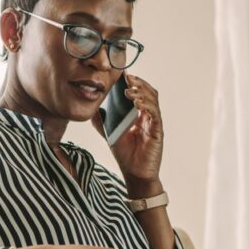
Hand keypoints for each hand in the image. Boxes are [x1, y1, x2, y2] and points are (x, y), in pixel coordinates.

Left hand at [91, 73, 163, 189]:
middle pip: (148, 92)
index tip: (122, 74)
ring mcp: (154, 123)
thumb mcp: (109, 134)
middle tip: (127, 77)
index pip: (138, 93)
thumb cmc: (125, 155)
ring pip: (153, 100)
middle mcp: (148, 116)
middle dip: (138, 83)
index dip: (133, 82)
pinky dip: (147, 106)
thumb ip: (102, 121)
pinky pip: (155, 114)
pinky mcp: (158, 131)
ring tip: (129, 90)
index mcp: (139, 115)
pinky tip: (137, 104)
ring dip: (141, 92)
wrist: (134, 174)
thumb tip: (90, 107)